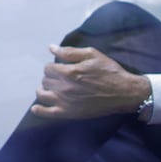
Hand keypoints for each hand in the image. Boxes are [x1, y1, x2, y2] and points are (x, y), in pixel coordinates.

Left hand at [29, 44, 150, 120]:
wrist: (123, 92)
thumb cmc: (109, 71)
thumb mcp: (92, 55)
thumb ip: (70, 52)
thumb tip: (51, 48)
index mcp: (69, 72)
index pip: (48, 68)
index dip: (53, 67)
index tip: (60, 68)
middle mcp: (64, 87)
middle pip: (45, 80)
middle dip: (50, 77)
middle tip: (60, 78)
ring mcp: (65, 102)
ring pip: (42, 94)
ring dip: (44, 90)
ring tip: (51, 89)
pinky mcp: (69, 113)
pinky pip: (47, 113)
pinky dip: (39, 110)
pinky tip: (36, 108)